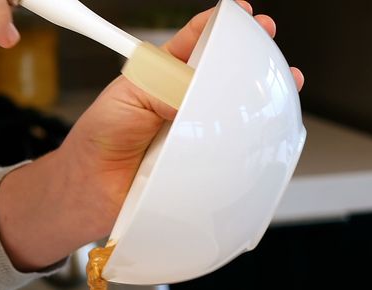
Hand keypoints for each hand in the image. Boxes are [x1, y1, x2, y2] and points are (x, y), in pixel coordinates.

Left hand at [0, 3, 303, 269]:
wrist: (91, 190)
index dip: (220, 24)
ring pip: (234, 108)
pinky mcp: (203, 160)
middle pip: (226, 71)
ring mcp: (196, 130)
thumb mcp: (128, 98)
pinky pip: (232, 147)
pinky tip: (261, 127)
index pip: (197, 40)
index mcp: (163, 75)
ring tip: (279, 78)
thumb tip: (195, 92)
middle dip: (252, 53)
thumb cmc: (99, 140)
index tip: (242, 13)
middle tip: (267, 39)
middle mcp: (183, 100)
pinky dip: (251, 138)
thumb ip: (164, 88)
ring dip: (259, 95)